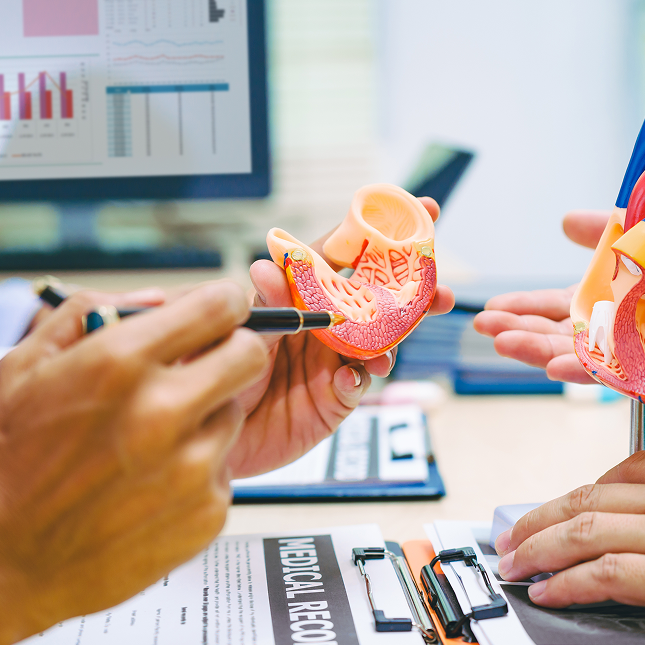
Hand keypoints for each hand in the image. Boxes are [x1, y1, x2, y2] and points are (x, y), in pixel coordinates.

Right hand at [0, 281, 268, 625]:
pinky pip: (224, 472)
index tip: (223, 312)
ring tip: (151, 442)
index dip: (225, 305)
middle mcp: (163, 412)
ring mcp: (190, 468)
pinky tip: (149, 486)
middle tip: (205, 368)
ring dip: (205, 419)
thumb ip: (93, 312)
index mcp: (121, 364)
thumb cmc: (7, 463)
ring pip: (233, 417)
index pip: (219, 308)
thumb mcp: (26, 364)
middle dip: (232, 354)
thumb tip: (156, 298)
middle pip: (249, 358)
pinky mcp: (206, 514)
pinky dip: (197, 473)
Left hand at [225, 197, 454, 477]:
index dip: (380, 232)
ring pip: (379, 341)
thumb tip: (267, 267)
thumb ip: (261, 305)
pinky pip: (356, 384)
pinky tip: (348, 377)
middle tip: (442, 291)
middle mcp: (322, 323)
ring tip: (392, 346)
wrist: (203, 433)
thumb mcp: (233, 333)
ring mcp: (332, 360)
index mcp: (299, 294)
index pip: (343, 254)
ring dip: (396, 339)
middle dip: (416, 291)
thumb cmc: (210, 374)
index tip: (421, 210)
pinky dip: (358, 378)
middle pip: (377, 298)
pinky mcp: (333, 400)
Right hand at [473, 212, 644, 387]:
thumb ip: (619, 230)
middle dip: (527, 336)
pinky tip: (565, 365)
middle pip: (573, 342)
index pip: (570, 313)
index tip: (491, 310)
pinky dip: (601, 370)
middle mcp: (640, 337)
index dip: (530, 311)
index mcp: (633, 306)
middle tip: (486, 331)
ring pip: (597, 363)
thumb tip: (564, 221)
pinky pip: (641, 372)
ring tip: (510, 346)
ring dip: (550, 355)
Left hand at [494, 451, 644, 644]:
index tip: (558, 508)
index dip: (578, 492)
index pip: (621, 471)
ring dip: (539, 549)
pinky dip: (569, 583)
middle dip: (539, 518)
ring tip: (515, 564)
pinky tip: (550, 592)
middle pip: (588, 498)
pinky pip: (608, 574)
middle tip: (512, 535)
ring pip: (586, 530)